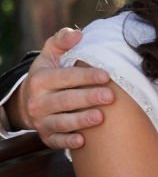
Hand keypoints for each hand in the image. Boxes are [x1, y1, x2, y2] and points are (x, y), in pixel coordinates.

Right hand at [9, 28, 113, 149]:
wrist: (29, 101)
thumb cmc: (49, 74)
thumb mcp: (50, 55)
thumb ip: (62, 41)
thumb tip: (78, 34)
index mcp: (41, 79)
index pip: (65, 77)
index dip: (86, 76)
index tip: (106, 75)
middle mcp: (38, 101)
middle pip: (65, 100)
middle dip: (88, 98)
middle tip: (110, 96)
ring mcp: (41, 121)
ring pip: (61, 122)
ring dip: (81, 121)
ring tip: (100, 117)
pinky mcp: (47, 137)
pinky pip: (56, 141)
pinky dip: (68, 142)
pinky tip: (82, 141)